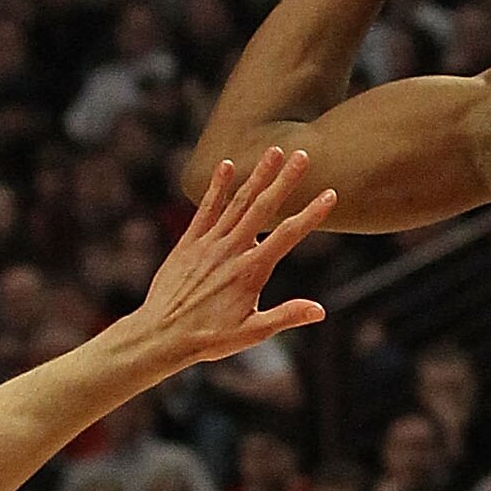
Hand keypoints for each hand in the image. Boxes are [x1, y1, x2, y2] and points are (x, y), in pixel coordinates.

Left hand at [136, 148, 335, 368]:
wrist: (161, 335)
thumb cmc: (209, 339)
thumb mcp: (252, 333)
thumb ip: (285, 316)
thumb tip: (320, 310)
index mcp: (251, 271)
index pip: (288, 236)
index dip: (311, 215)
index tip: (329, 195)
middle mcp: (231, 250)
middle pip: (263, 208)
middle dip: (285, 180)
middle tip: (303, 155)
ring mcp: (208, 243)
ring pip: (237, 202)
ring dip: (257, 176)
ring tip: (274, 151)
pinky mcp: (189, 243)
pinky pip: (205, 209)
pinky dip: (217, 187)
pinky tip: (227, 166)